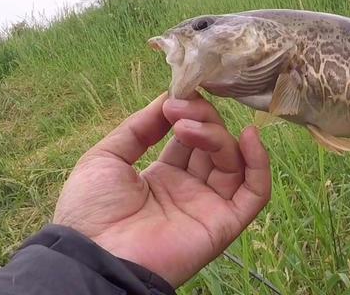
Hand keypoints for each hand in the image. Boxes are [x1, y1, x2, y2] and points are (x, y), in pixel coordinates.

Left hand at [53, 93, 270, 286]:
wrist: (92, 255)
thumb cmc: (90, 211)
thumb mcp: (106, 157)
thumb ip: (139, 128)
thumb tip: (168, 98)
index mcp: (163, 177)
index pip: (191, 138)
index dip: (189, 114)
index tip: (178, 95)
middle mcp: (191, 190)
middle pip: (214, 145)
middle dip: (202, 119)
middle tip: (179, 109)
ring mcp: (209, 206)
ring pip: (233, 162)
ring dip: (217, 135)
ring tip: (188, 127)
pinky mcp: (224, 223)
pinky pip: (255, 193)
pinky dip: (259, 163)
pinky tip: (247, 137)